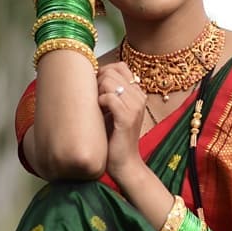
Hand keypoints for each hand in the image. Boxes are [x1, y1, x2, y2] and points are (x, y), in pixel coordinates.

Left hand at [98, 63, 146, 181]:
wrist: (124, 163)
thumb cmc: (114, 137)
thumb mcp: (113, 110)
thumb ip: (109, 92)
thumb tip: (91, 74)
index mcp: (137, 93)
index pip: (120, 67)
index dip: (103, 73)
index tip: (96, 89)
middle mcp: (139, 97)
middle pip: (112, 71)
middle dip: (98, 82)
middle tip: (95, 100)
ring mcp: (135, 107)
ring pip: (110, 82)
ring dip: (97, 92)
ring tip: (97, 107)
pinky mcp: (127, 118)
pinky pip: (109, 98)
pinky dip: (100, 102)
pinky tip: (99, 111)